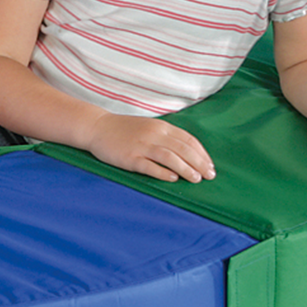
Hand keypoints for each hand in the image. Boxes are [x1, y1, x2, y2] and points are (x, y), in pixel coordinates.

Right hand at [86, 112, 216, 182]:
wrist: (96, 127)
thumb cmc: (124, 129)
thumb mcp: (149, 127)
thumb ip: (167, 137)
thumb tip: (188, 153)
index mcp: (160, 127)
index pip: (188, 140)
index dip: (202, 154)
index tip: (210, 166)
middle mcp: (153, 134)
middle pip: (183, 149)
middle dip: (199, 163)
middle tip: (209, 176)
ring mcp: (141, 146)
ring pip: (170, 157)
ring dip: (186, 169)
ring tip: (196, 179)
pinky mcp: (129, 158)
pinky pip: (149, 166)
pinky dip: (163, 173)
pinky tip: (173, 179)